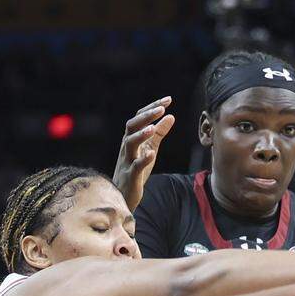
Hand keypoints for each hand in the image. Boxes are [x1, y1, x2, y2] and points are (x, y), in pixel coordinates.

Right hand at [113, 96, 175, 210]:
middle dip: (146, 116)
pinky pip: (135, 166)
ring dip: (141, 134)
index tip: (168, 100)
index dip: (152, 107)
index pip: (139, 117)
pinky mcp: (130, 176)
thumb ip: (159, 133)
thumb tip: (171, 116)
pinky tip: (152, 154)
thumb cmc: (136, 170)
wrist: (123, 195)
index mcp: (131, 138)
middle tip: (161, 108)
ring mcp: (127, 161)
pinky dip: (143, 159)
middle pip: (131, 126)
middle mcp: (127, 147)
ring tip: (153, 128)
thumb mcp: (150, 148)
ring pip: (129, 143)